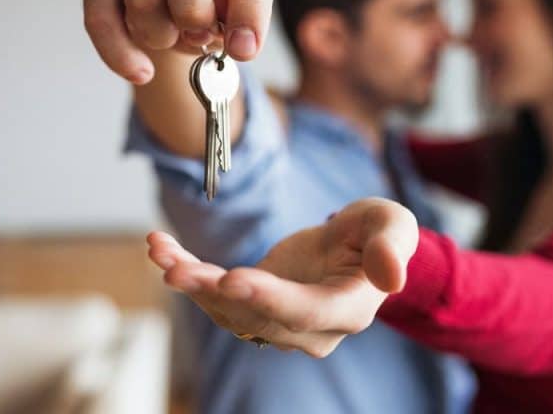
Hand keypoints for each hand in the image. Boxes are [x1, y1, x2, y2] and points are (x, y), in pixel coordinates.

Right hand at [82, 0, 276, 83]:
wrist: (174, 4)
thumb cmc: (212, 8)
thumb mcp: (232, 16)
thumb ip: (229, 25)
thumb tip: (209, 36)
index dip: (249, 8)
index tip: (243, 51)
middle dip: (193, 9)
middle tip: (197, 38)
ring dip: (160, 36)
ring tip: (170, 39)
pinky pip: (101, 15)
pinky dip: (121, 52)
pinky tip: (140, 72)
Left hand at [147, 198, 419, 357]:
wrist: (356, 245)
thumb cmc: (376, 232)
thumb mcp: (391, 224)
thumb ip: (391, 246)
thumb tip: (392, 277)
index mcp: (348, 309)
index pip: (305, 311)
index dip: (268, 298)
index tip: (232, 279)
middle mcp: (310, 328)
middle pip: (256, 315)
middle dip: (212, 291)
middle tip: (176, 270)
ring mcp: (278, 322)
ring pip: (227, 309)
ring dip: (190, 282)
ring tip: (160, 250)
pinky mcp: (253, 305)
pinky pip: (214, 296)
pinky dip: (186, 272)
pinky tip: (160, 247)